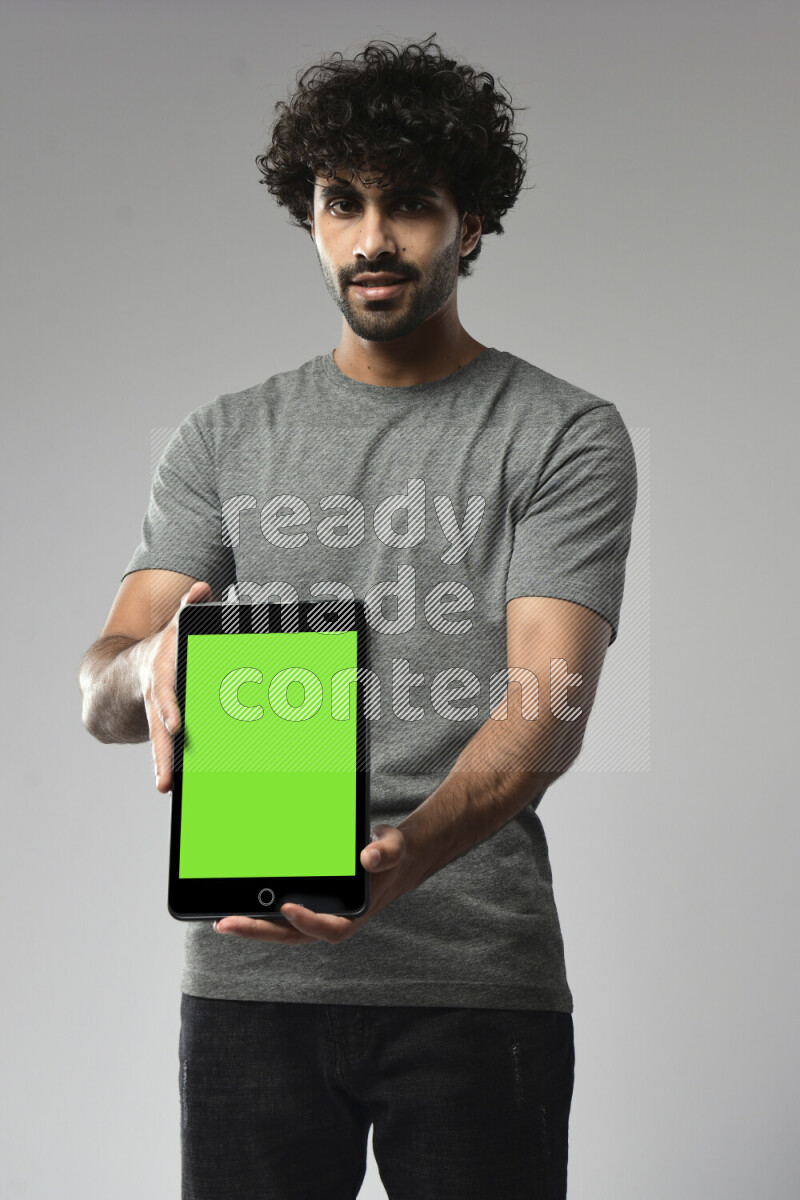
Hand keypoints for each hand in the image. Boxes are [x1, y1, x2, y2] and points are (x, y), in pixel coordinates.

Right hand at [137, 580, 211, 792]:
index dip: (170, 708)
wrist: (118, 678)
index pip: (165, 693)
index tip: (177, 725)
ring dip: (162, 766)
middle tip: (165, 776)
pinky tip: (174, 787)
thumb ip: (188, 610)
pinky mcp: (161, 735)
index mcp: (161, 677)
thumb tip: (201, 587)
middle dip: (161, 751)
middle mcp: (157, 701)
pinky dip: (169, 768)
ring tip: (166, 788)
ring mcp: (156, 720)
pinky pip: (166, 753)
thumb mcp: (171, 629)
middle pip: (158, 729)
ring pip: (158, 745)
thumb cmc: (159, 652)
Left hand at [213, 824, 421, 944]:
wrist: (388, 859)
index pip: (329, 928)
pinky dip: (258, 914)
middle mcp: (330, 920)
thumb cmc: (389, 856)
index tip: (287, 908)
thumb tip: (368, 858)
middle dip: (259, 931)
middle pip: (292, 935)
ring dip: (252, 927)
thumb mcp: (394, 848)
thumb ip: (385, 853)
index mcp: (354, 914)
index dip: (307, 922)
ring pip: (280, 929)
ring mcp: (315, 915)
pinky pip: (279, 915)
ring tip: (222, 921)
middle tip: (227, 923)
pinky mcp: (305, 906)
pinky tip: (235, 906)